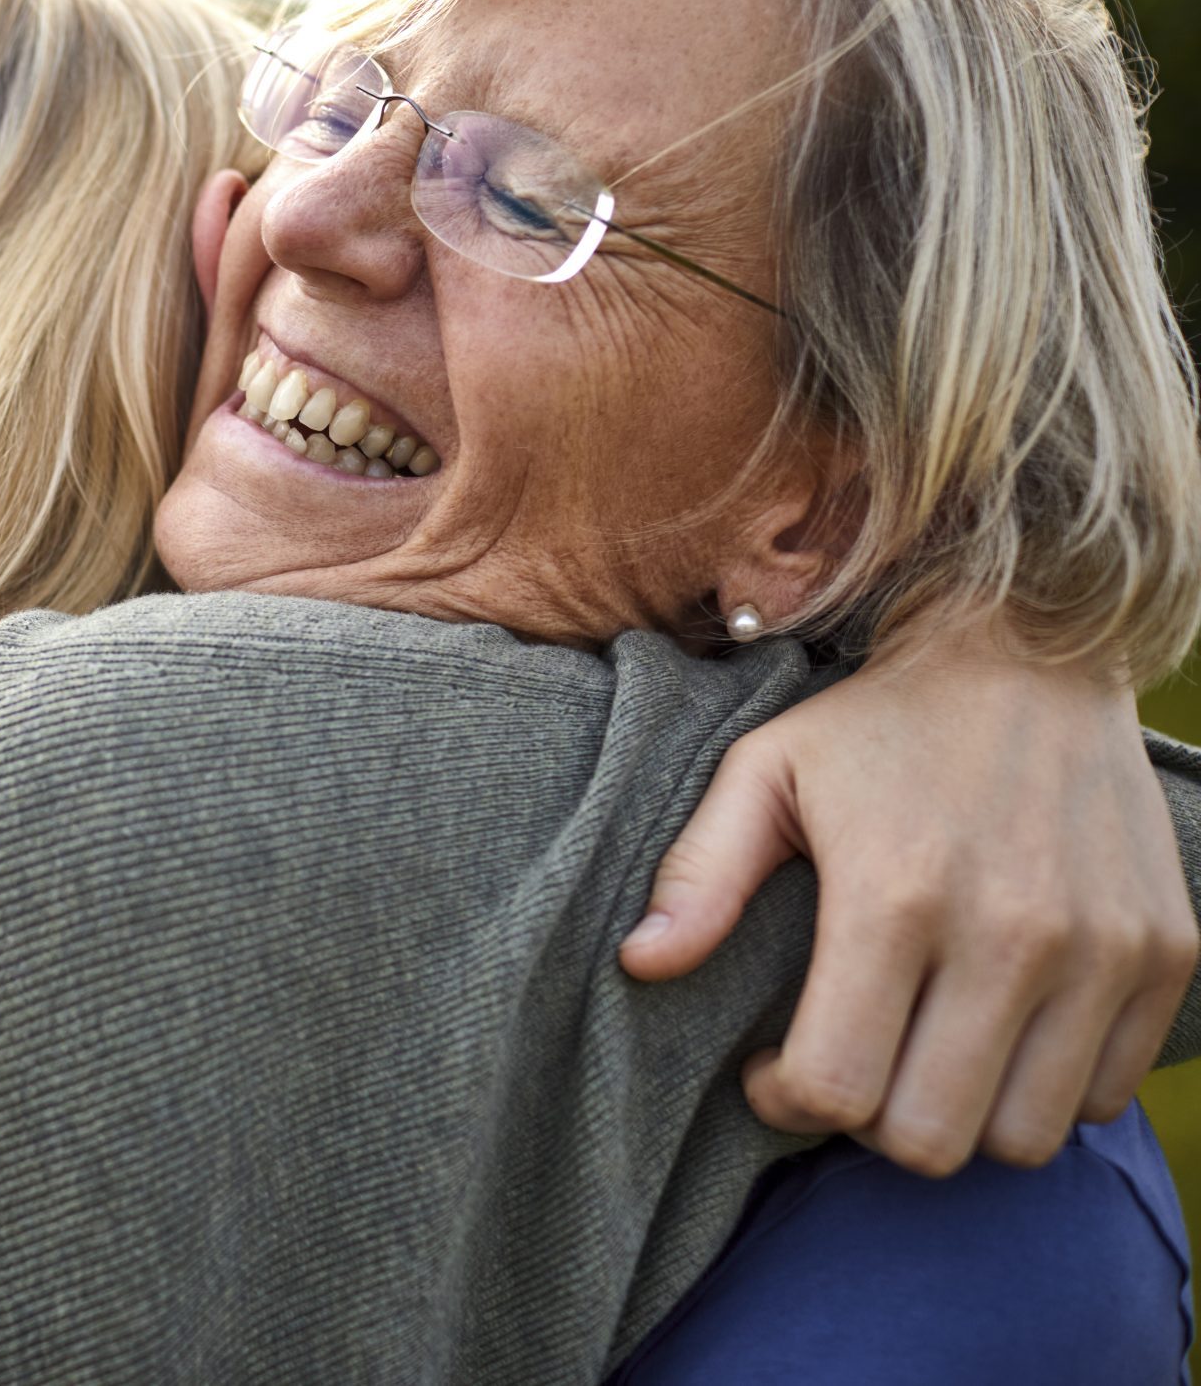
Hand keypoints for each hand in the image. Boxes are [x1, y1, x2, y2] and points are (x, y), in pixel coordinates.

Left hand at [620, 632, 1196, 1174]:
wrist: (1034, 649)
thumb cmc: (876, 724)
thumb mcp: (764, 772)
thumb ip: (700, 874)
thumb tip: (640, 964)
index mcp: (894, 896)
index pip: (837, 1089)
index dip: (786, 1099)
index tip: (772, 1068)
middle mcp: (1010, 934)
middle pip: (930, 1139)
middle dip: (868, 1124)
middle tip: (848, 1066)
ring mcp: (1102, 949)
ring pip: (1024, 1138)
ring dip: (960, 1117)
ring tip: (920, 1054)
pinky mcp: (1166, 952)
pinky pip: (1104, 1094)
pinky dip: (1047, 1089)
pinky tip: (998, 1031)